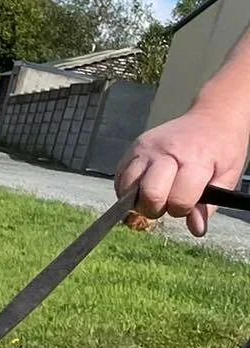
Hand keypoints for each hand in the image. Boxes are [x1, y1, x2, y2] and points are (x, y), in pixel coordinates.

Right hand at [116, 105, 249, 235]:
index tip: (189, 202)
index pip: (178, 200)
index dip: (182, 209)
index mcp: (195, 159)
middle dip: (156, 208)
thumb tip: (196, 230)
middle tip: (166, 202)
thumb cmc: (222, 150)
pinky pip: (119, 178)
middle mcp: (166, 152)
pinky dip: (126, 190)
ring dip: (137, 200)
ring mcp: (146, 149)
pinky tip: (142, 188)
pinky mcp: (134, 148)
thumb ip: (210, 206)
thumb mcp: (227, 177)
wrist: (212, 118)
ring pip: (127, 188)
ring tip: (153, 194)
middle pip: (149, 194)